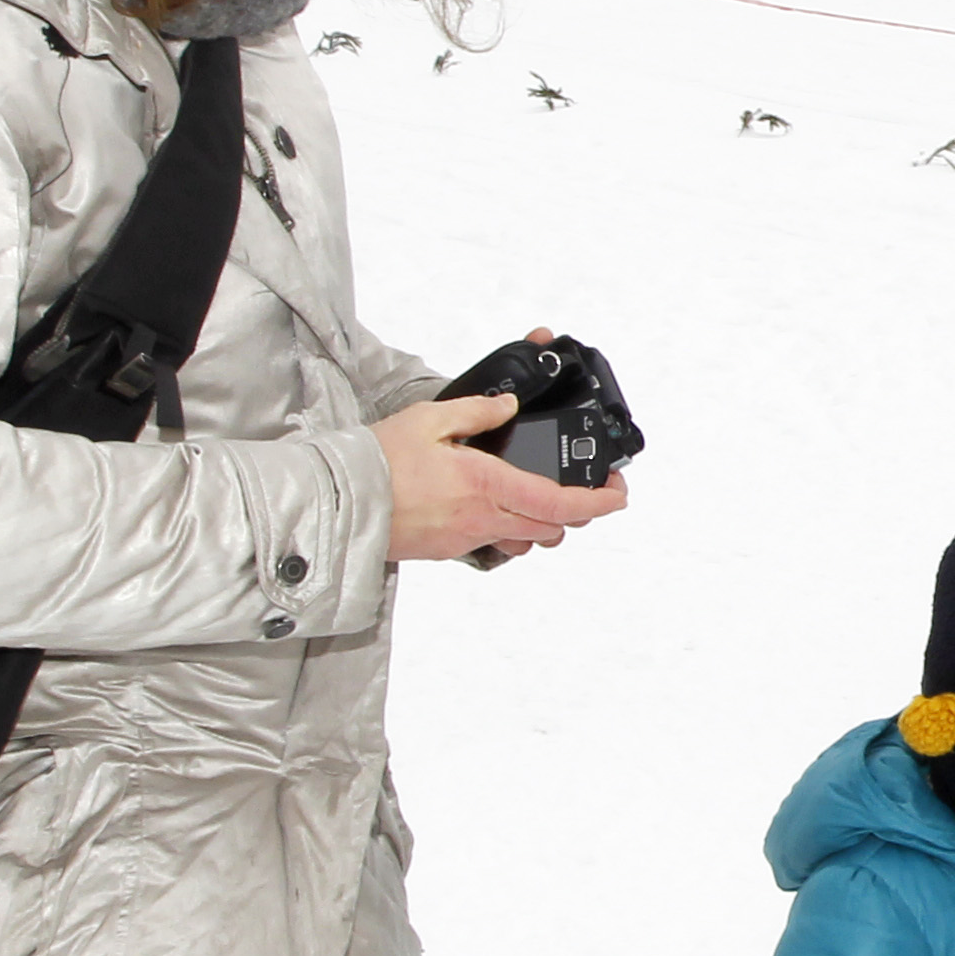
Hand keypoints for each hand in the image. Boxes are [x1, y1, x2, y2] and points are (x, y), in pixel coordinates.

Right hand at [376, 393, 627, 563]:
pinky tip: (495, 507)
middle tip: (585, 491)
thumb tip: (507, 406)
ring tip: (541, 498)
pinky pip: (493, 542)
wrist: (336, 504)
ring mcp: (467, 538)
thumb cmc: (378, 462)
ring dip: (542, 524)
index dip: (598, 502)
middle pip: (552, 527)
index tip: (618, 494)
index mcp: (487, 485)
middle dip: (576, 512)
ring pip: (525, 540)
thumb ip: (476, 411)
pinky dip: (507, 528)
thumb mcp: (429, 419)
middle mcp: (484, 518)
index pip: (561, 503)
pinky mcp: (448, 550)